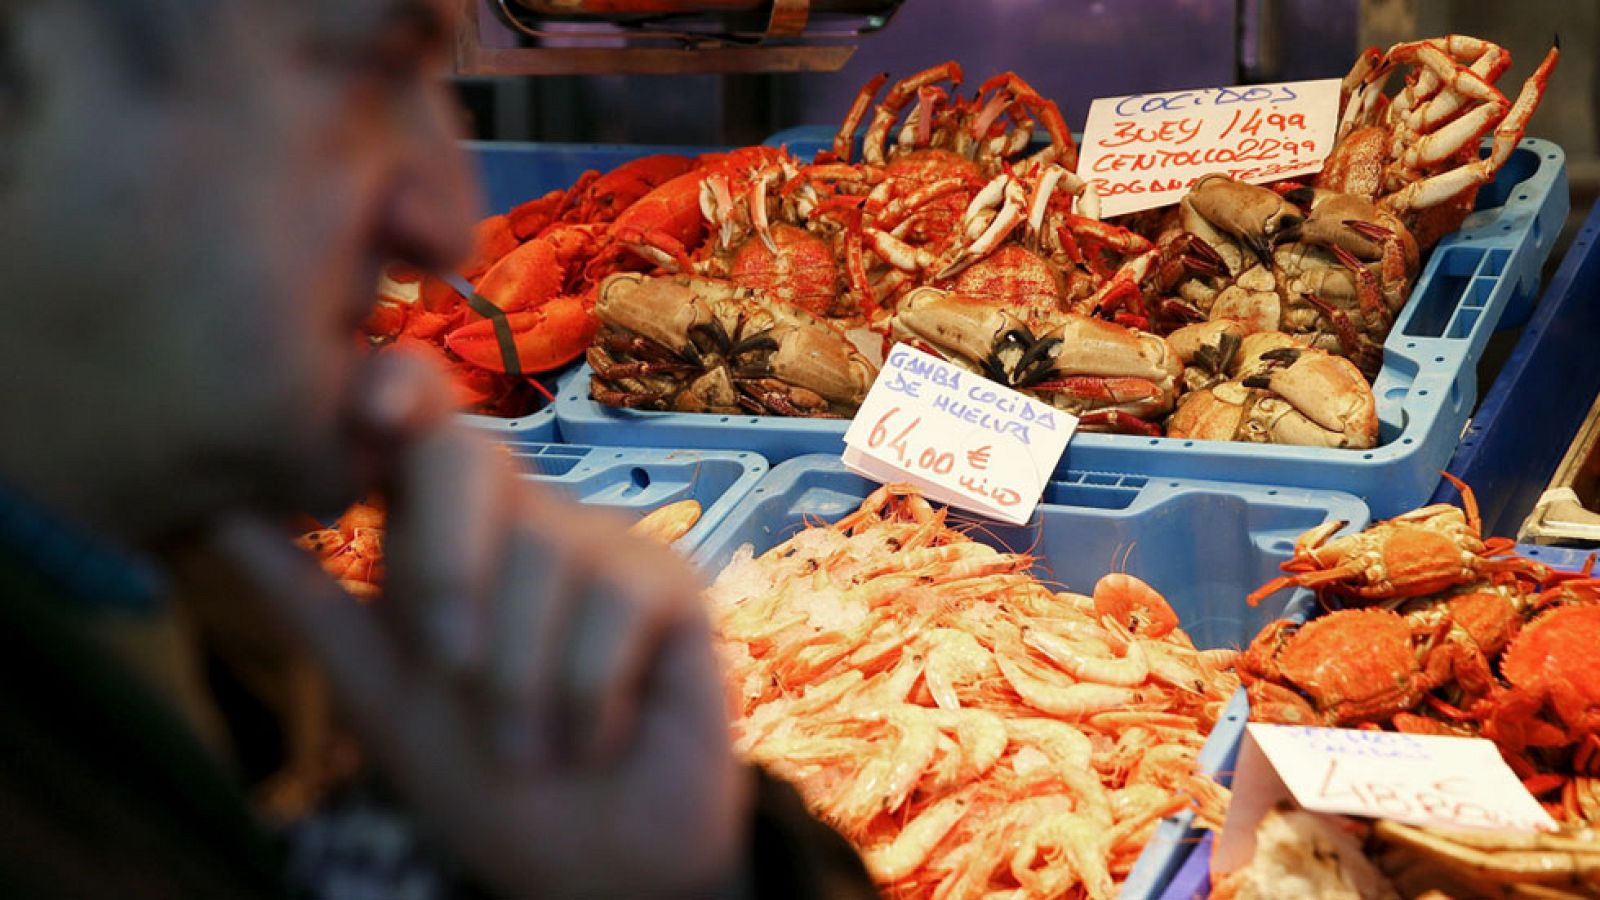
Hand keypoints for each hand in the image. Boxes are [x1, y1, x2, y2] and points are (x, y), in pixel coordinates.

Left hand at [211, 350, 749, 898]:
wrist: (591, 867)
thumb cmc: (485, 782)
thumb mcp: (379, 693)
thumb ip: (307, 600)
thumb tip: (212, 510)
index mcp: (447, 533)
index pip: (421, 424)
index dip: (398, 388)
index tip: (369, 407)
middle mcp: (525, 520)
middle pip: (471, 461)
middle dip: (444, 572)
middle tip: (452, 673)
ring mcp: (603, 544)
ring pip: (538, 553)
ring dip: (519, 682)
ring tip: (531, 746)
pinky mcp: (669, 582)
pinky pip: (610, 602)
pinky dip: (587, 696)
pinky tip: (597, 737)